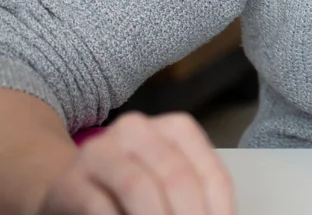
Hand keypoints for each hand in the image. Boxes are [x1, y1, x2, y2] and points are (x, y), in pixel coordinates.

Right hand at [37, 112, 234, 214]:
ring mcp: (100, 151)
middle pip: (177, 178)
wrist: (70, 187)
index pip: (211, 175)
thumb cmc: (132, 187)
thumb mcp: (169, 184)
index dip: (220, 210)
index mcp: (176, 128)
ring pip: (139, 188)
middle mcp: (138, 130)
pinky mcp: (69, 181)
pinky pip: (100, 207)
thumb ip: (194, 197)